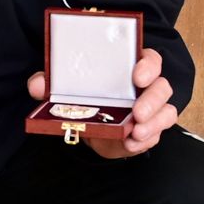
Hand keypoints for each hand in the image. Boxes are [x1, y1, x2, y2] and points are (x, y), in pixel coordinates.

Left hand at [28, 46, 175, 158]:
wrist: (87, 126)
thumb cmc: (83, 97)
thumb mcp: (64, 88)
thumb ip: (49, 83)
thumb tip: (37, 85)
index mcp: (130, 68)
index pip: (149, 59)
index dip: (148, 66)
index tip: (137, 75)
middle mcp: (145, 88)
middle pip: (162, 87)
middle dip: (153, 100)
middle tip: (137, 112)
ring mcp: (151, 110)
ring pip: (166, 113)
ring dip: (154, 124)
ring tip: (136, 132)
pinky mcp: (148, 131)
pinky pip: (155, 135)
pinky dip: (145, 141)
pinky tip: (131, 144)